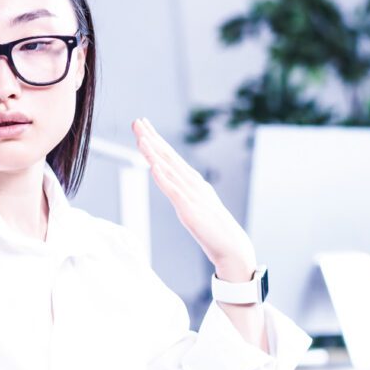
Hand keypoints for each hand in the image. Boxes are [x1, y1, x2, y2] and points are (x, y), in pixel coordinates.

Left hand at [132, 118, 257, 281]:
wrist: (232, 248)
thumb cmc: (213, 228)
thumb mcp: (194, 204)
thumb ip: (180, 190)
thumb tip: (164, 176)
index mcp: (193, 181)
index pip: (171, 156)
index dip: (156, 140)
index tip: (143, 126)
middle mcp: (193, 183)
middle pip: (168, 156)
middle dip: (151, 138)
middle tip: (137, 121)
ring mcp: (192, 195)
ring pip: (169, 169)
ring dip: (154, 153)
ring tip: (142, 138)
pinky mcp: (190, 210)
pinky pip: (174, 191)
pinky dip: (163, 177)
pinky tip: (154, 166)